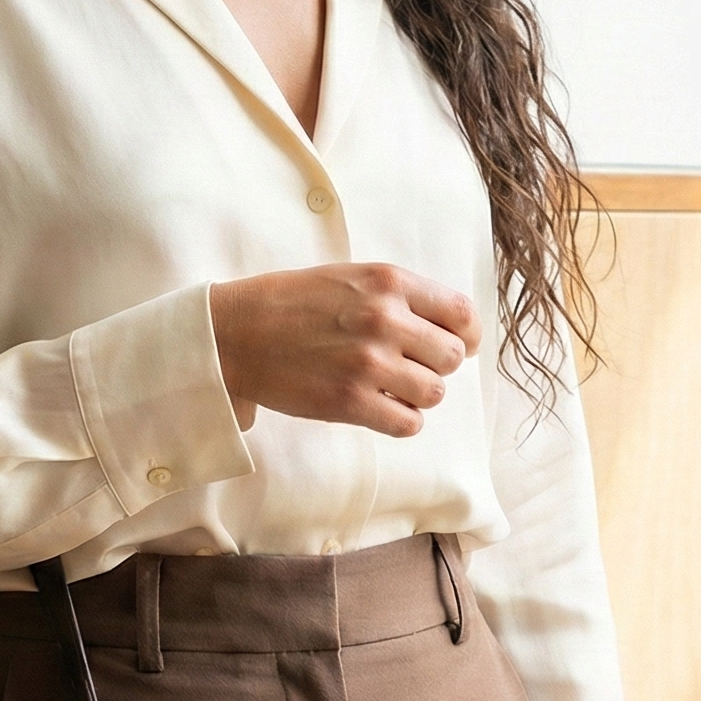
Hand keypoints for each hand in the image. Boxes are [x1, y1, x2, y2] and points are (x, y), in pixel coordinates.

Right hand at [208, 264, 481, 436]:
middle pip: (452, 357)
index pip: (462, 313)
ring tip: (391, 388)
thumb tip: (451, 328)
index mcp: (389, 282)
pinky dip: (401, 420)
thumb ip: (397, 296)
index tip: (456, 345)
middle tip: (408, 367)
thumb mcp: (350, 277)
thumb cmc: (290, 303)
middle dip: (436, 366)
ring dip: (418, 395)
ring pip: (434, 393)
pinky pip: (407, 423)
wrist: (234, 333)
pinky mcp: (349, 402)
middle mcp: (384, 319)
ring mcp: (368, 363)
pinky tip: (380, 408)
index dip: (465, 334)